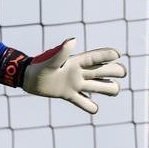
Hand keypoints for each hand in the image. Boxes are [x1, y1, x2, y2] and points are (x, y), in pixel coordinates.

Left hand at [0, 38, 125, 113]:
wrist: (29, 79)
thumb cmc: (39, 67)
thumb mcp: (51, 61)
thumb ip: (62, 52)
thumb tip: (73, 40)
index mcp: (77, 62)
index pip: (97, 57)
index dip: (108, 54)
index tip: (117, 54)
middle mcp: (80, 73)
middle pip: (106, 71)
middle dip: (117, 71)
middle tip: (120, 74)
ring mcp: (77, 84)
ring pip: (102, 87)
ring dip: (111, 89)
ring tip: (111, 91)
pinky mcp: (71, 95)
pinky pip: (86, 104)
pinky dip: (92, 107)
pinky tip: (92, 107)